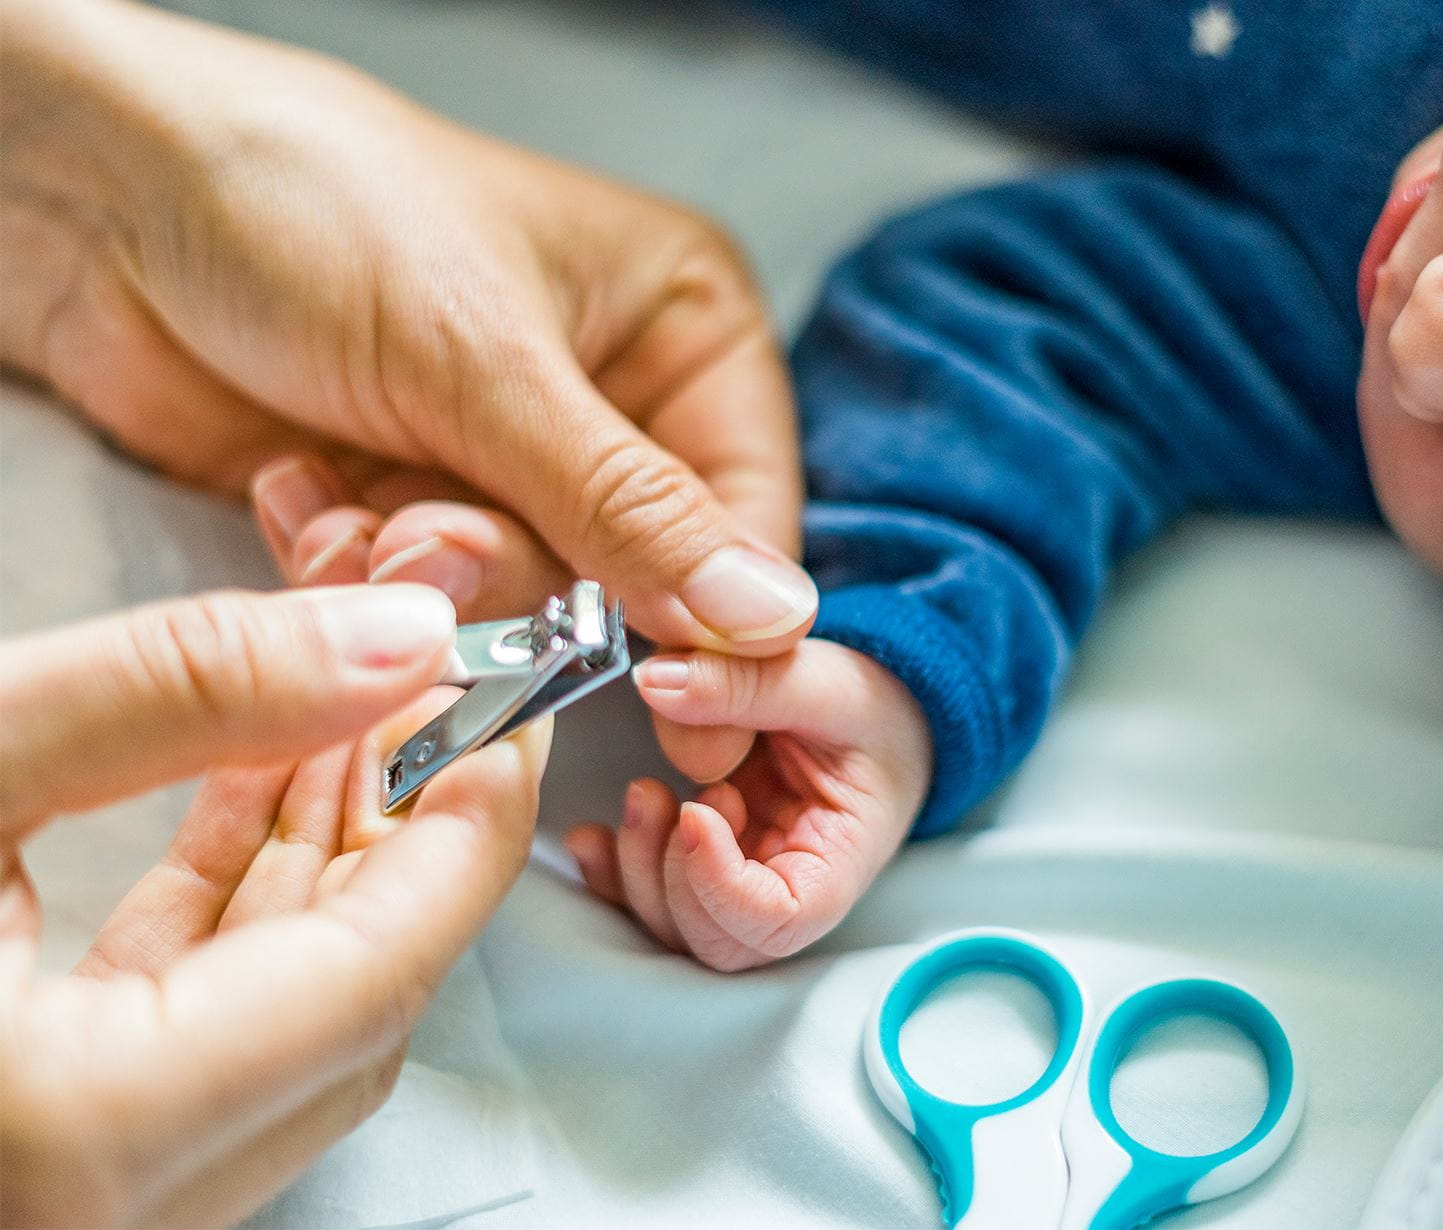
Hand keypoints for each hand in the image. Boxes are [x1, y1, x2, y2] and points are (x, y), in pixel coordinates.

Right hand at [0, 584, 551, 1226]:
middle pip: (353, 999)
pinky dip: (244, 902)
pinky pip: (200, 1021)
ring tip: (355, 714)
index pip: (377, 976)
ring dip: (329, 855)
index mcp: (93, 1133)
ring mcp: (93, 1181)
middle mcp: (113, 1198)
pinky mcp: (64, 1136)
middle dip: (409, 831)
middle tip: (446, 697)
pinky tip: (258, 787)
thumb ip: (179, 692)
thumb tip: (399, 639)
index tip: (520, 718)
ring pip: (284, 1013)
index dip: (472, 833)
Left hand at [2, 0, 811, 651]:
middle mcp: (604, 396)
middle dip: (523, 574)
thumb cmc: (322, 206)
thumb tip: (770, 615)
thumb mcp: (491, 362)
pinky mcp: (410, 494)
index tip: (694, 705)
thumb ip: (628, 507)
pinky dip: (358, 562)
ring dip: (427, 570)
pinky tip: (303, 490)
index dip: (721, 609)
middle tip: (441, 550)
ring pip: (520, 591)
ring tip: (358, 510)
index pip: (747, 503)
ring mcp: (502, 453)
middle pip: (630, 568)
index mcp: (677, 324)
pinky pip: (425, 592)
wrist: (106, 197)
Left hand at [565, 641, 932, 970]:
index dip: (722, 885)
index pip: (779, 921)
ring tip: (646, 794)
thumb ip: (745, 682)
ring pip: (672, 925)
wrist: (869, 713)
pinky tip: (593, 835)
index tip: (698, 812)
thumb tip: (657, 681)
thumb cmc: (867, 711)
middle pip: (716, 939)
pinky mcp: (700, 866)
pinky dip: (609, 872)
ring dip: (638, 868)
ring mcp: (738, 883)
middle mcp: (785, 889)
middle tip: (675, 798)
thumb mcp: (824, 683)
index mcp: (837, 861)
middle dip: (674, 877)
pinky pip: (643, 896)